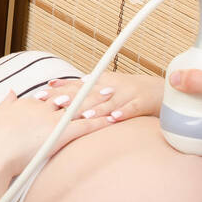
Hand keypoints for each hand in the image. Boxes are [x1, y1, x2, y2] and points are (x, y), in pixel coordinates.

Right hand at [0, 90, 114, 179]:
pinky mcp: (59, 134)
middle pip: (70, 96)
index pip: (53, 94)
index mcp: (30, 104)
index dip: (68, 90)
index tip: (78, 84)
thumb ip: (7, 102)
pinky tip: (111, 120)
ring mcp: (52, 120)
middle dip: (87, 90)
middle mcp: (43, 108)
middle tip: (103, 84)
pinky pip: (83, 126)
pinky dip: (98, 122)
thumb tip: (11, 92)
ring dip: (97, 102)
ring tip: (113, 96)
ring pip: (80, 108)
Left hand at [40, 71, 163, 122]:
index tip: (40, 94)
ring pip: (108, 101)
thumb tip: (58, 87)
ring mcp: (127, 93)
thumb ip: (84, 87)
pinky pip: (132, 108)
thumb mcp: (106, 84)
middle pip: (88, 92)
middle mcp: (111, 86)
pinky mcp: (142, 102)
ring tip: (81, 114)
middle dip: (70, 98)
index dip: (58, 89)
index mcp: (101, 82)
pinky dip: (123, 113)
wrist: (162, 88)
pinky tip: (114, 119)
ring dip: (95, 108)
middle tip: (54, 103)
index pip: (75, 85)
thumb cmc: (130, 90)